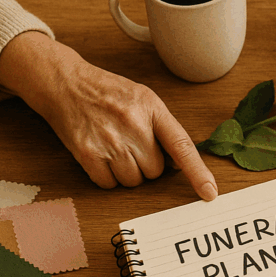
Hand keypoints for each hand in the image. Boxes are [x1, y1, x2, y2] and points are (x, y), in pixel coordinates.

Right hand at [0, 32, 216, 199]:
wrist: (65, 83)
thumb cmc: (109, 93)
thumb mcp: (145, 100)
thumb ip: (165, 129)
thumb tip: (179, 165)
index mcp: (152, 109)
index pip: (182, 147)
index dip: (198, 173)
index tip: (210, 193)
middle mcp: (133, 125)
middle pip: (155, 171)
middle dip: (147, 164)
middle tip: (131, 144)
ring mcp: (109, 141)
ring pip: (134, 180)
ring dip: (127, 171)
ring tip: (115, 147)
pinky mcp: (87, 154)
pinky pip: (109, 184)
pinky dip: (108, 177)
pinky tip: (102, 155)